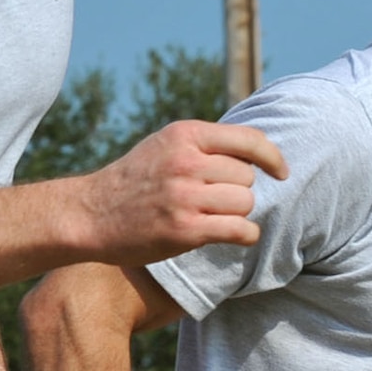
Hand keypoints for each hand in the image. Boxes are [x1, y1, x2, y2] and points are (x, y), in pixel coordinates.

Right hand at [75, 120, 287, 264]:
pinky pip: (240, 230)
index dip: (273, 158)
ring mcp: (184, 196)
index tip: (281, 172)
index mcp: (185, 135)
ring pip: (245, 203)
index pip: (249, 140)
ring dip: (237, 214)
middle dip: (238, 191)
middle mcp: (186, 162)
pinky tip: (234, 235)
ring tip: (213, 217)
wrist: (90, 214)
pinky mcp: (184, 230)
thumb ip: (205, 145)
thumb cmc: (134, 181)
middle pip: (247, 178)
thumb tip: (257, 153)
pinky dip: (244, 235)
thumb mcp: (165, 146)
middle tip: (213, 201)